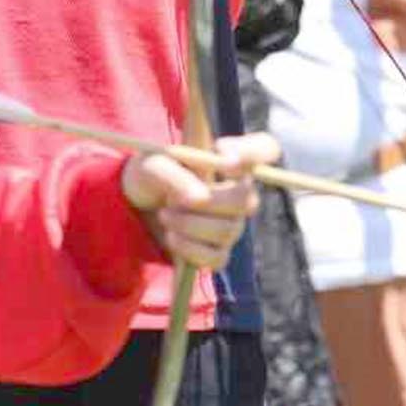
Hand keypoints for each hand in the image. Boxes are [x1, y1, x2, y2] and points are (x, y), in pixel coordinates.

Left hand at [121, 132, 276, 269]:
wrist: (139, 203)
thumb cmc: (153, 172)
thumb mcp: (152, 165)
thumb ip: (174, 174)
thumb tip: (199, 198)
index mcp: (229, 159)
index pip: (266, 148)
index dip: (253, 151)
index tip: (219, 150)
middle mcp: (239, 191)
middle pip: (247, 200)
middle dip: (207, 201)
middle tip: (173, 199)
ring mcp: (231, 224)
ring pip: (226, 230)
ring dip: (188, 223)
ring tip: (165, 214)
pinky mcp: (218, 251)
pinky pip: (216, 257)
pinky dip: (188, 248)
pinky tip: (172, 236)